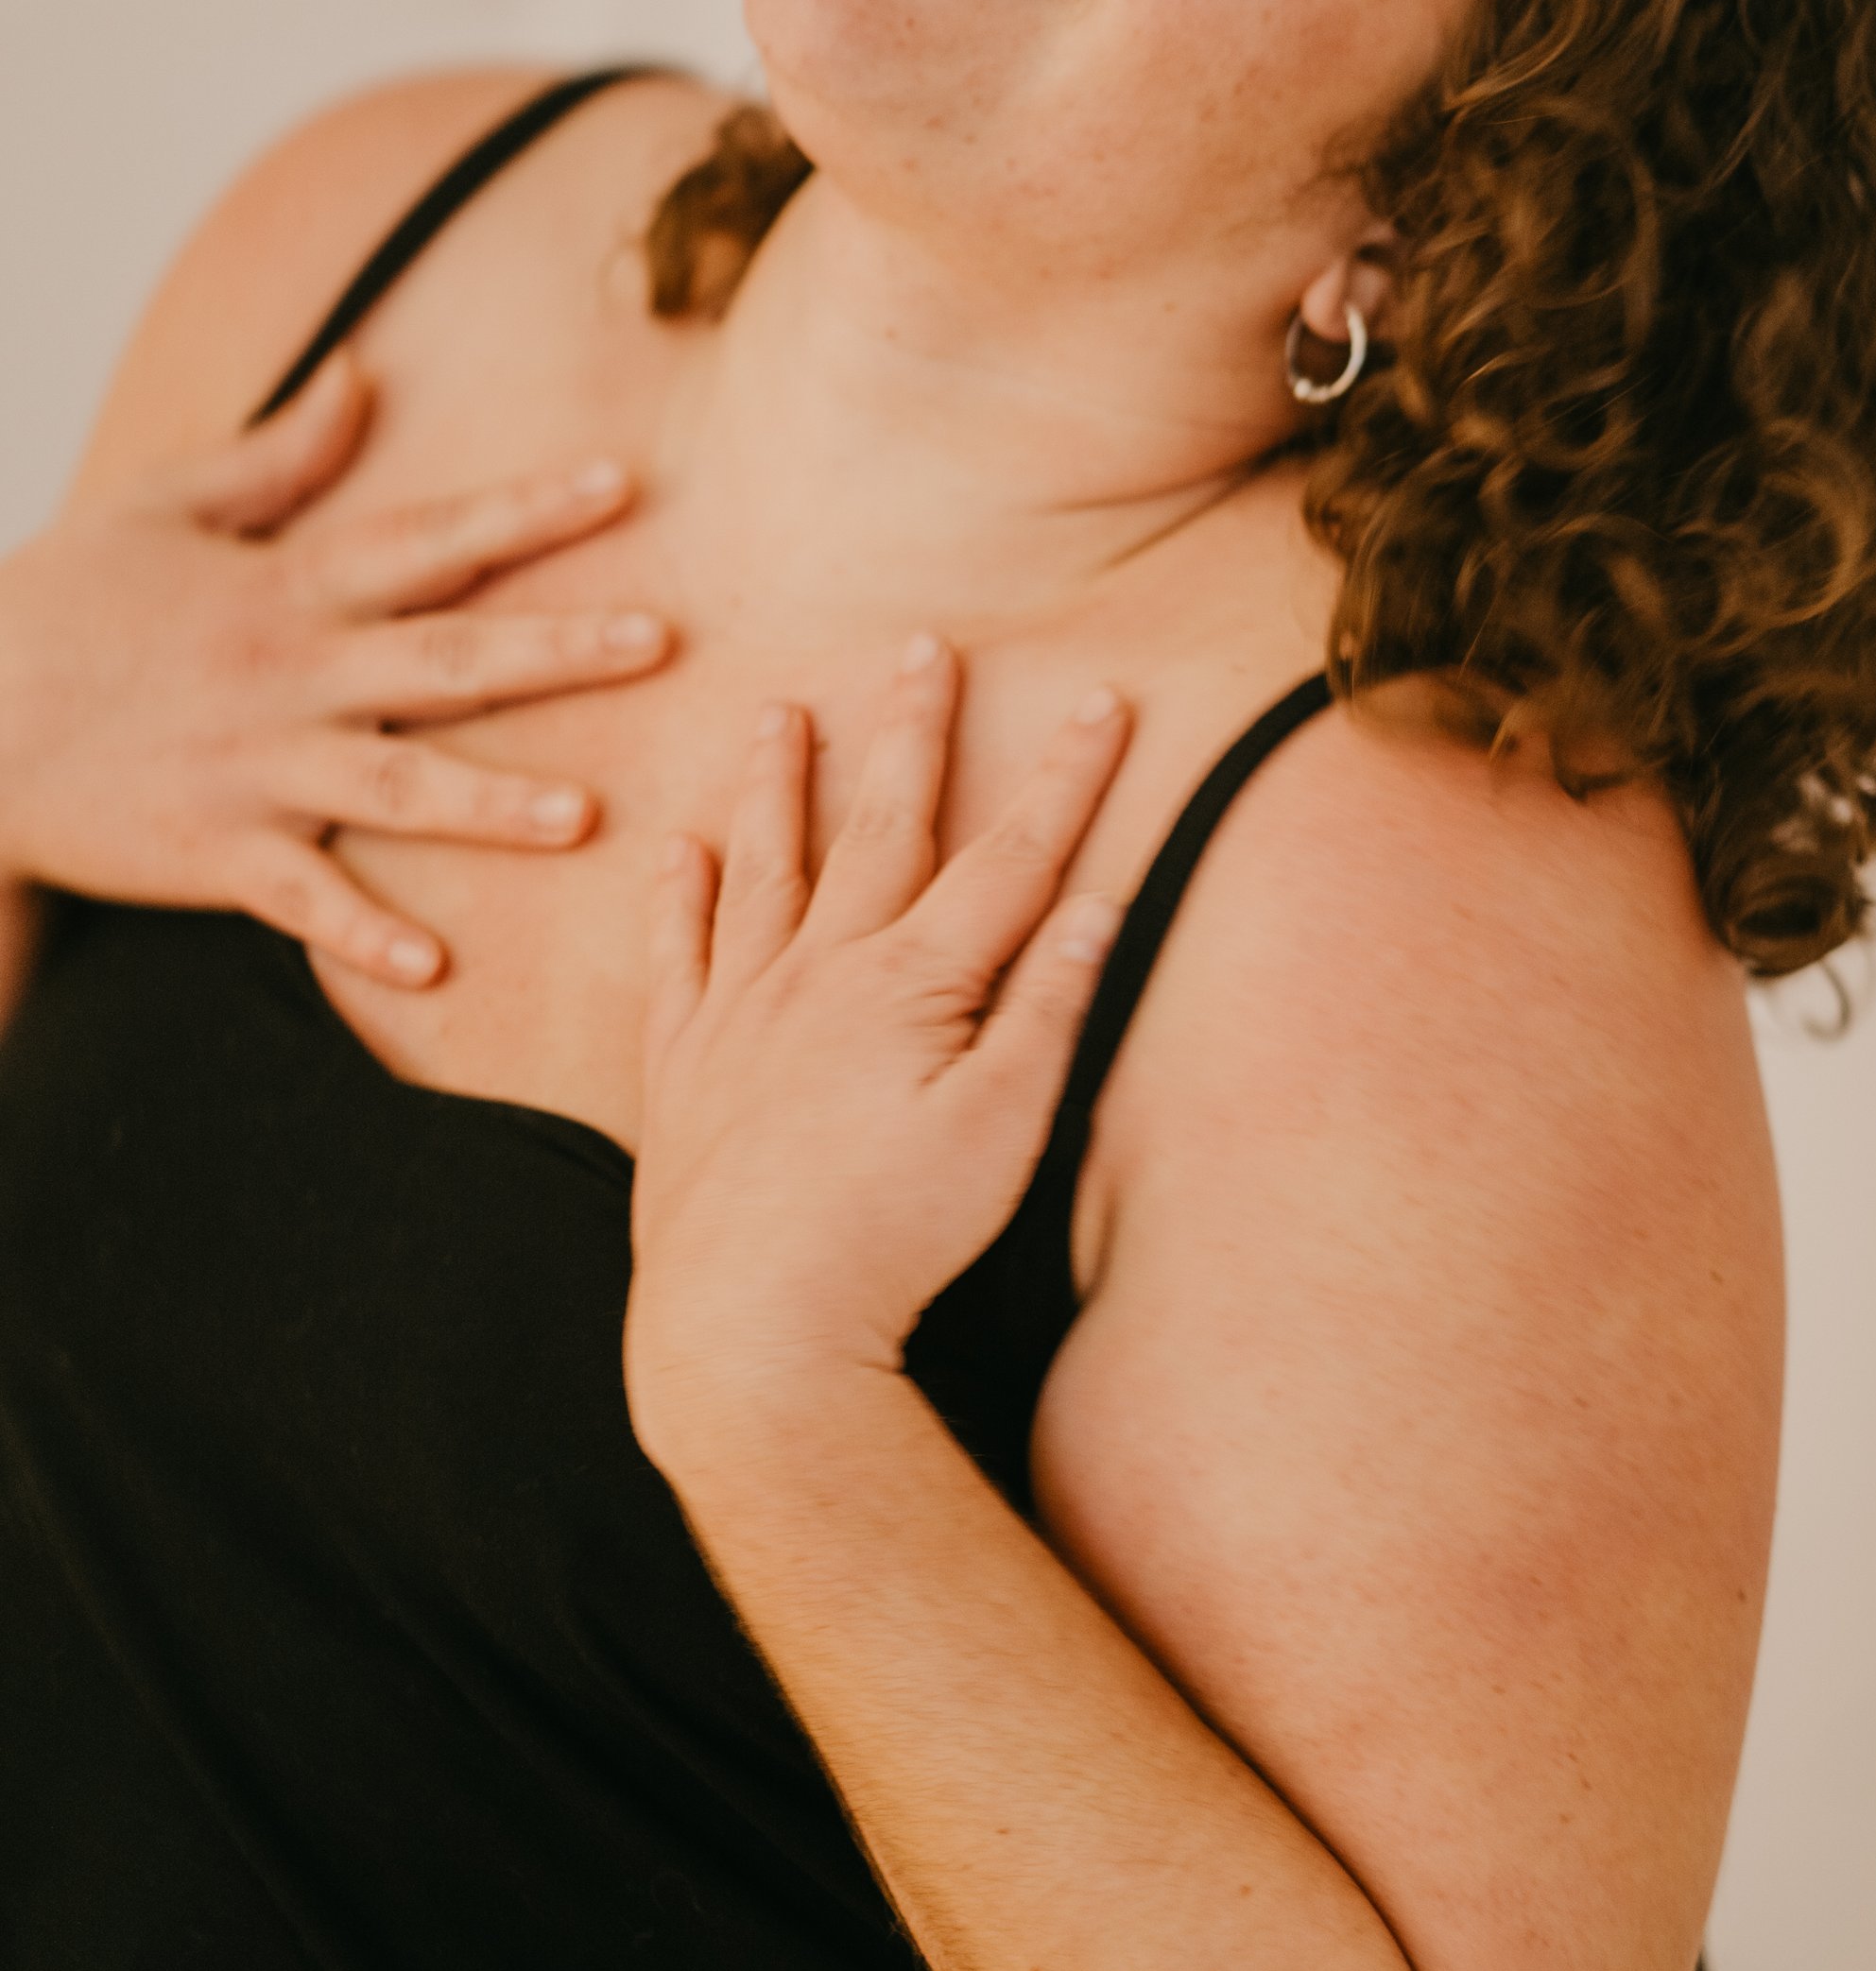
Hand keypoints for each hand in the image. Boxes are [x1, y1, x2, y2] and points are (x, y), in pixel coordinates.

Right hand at [0, 348, 671, 983]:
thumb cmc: (66, 604)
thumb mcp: (166, 507)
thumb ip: (282, 452)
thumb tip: (362, 373)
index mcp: (290, 586)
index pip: (430, 538)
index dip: (527, 510)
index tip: (623, 482)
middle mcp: (289, 673)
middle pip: (443, 657)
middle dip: (555, 651)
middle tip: (659, 641)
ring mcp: (253, 767)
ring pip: (392, 783)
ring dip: (487, 803)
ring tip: (583, 818)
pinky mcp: (212, 850)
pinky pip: (300, 899)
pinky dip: (361, 933)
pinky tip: (433, 968)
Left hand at [624, 636, 1128, 1487]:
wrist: (752, 1323)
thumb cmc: (895, 1236)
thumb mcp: (1004, 1126)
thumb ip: (1044, 1008)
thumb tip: (1095, 905)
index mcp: (914, 984)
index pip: (1012, 858)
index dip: (1066, 777)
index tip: (1103, 699)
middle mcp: (821, 975)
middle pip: (880, 828)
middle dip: (911, 733)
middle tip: (923, 647)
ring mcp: (742, 1013)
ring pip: (763, 868)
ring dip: (777, 784)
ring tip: (777, 710)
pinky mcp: (684, 1067)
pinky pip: (676, 958)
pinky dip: (677, 898)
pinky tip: (676, 851)